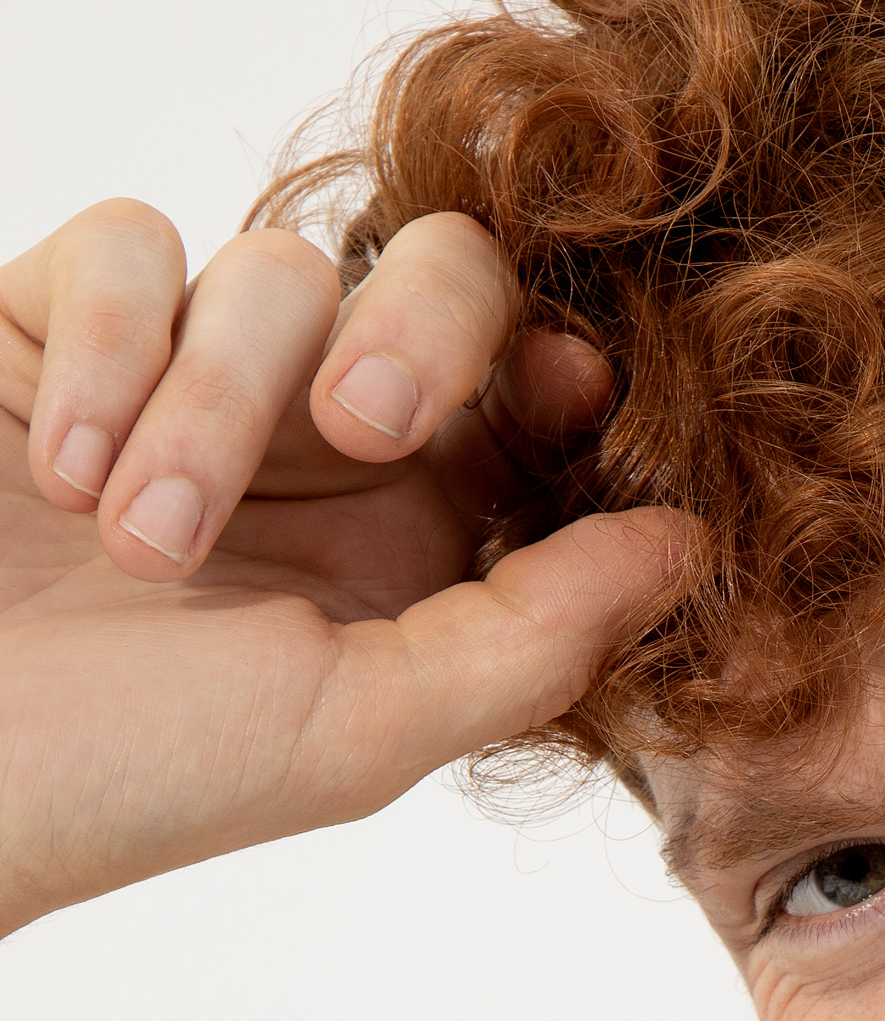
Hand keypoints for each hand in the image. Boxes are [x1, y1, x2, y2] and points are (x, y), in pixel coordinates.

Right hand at [0, 202, 683, 931]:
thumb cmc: (133, 776)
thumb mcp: (359, 729)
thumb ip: (530, 637)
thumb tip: (685, 547)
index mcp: (416, 554)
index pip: (539, 408)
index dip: (569, 381)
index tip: (572, 397)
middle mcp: (318, 456)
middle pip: (446, 283)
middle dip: (427, 330)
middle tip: (369, 423)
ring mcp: (190, 380)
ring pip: (279, 270)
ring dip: (215, 410)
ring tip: (141, 549)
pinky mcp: (57, 327)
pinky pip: (131, 243)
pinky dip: (109, 350)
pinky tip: (60, 470)